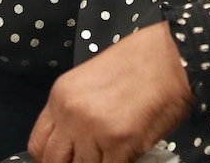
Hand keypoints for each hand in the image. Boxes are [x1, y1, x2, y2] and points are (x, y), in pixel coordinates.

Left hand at [27, 22, 194, 162]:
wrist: (171, 56)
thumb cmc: (138, 61)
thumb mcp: (90, 80)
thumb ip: (75, 110)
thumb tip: (73, 141)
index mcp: (61, 97)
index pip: (37, 145)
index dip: (50, 158)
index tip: (65, 158)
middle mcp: (71, 115)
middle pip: (54, 161)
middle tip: (89, 159)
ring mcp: (94, 131)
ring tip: (112, 152)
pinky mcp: (120, 143)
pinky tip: (127, 154)